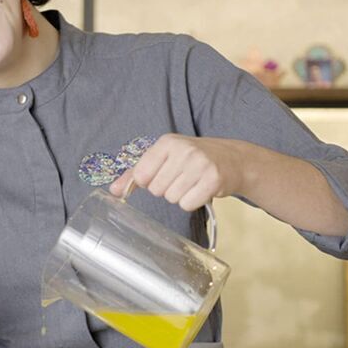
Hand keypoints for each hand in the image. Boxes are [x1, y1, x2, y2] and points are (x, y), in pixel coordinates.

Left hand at [108, 135, 244, 210]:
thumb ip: (137, 173)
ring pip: (172, 198)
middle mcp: (183, 150)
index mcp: (167, 142)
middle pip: (156, 190)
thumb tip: (114, 190)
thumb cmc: (193, 159)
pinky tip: (202, 190)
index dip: (150, 181)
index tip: (163, 174)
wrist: (233, 159)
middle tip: (183, 178)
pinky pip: (188, 204)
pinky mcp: (213, 180)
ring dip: (181, 196)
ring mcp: (199, 164)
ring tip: (193, 183)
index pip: (141, 175)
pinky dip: (193, 202)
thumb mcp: (165, 157)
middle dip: (167, 189)